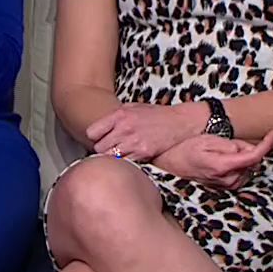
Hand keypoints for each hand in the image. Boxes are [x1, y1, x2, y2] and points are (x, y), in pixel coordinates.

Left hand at [88, 102, 206, 160]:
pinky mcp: (144, 153)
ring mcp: (134, 141)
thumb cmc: (157, 115)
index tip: (100, 140)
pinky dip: (126, 163)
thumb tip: (100, 128)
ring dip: (113, 158)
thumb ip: (115, 117)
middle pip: (99, 148)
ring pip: (110, 158)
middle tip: (111, 150)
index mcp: (119, 115)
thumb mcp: (133, 108)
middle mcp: (124, 128)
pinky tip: (131, 158)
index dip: (95, 138)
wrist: (180, 121)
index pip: (92, 132)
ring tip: (121, 155)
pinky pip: (126, 163)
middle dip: (103, 150)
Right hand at [152, 131, 272, 189]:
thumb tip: (247, 150)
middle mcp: (227, 180)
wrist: (171, 162)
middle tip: (227, 143)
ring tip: (221, 151)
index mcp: (223, 166)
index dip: (267, 143)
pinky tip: (223, 158)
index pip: (254, 156)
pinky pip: (241, 173)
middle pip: (253, 161)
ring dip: (242, 157)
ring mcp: (226, 185)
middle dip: (247, 148)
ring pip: (248, 167)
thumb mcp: (208, 139)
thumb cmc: (186, 148)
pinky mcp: (225, 187)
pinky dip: (238, 164)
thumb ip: (231, 145)